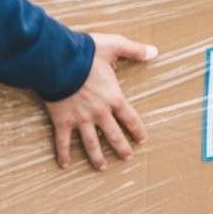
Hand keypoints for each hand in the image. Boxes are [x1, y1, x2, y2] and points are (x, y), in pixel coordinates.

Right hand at [43, 32, 157, 171]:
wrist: (58, 60)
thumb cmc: (86, 52)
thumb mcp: (114, 45)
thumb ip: (134, 50)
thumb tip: (154, 52)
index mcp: (113, 97)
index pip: (130, 117)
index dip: (137, 129)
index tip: (142, 139)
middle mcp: (99, 112)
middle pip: (113, 135)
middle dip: (121, 148)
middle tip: (127, 157)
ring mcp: (81, 119)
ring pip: (92, 143)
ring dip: (97, 157)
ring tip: (102, 167)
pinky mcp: (62, 120)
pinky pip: (63, 141)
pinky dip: (63, 154)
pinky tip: (65, 165)